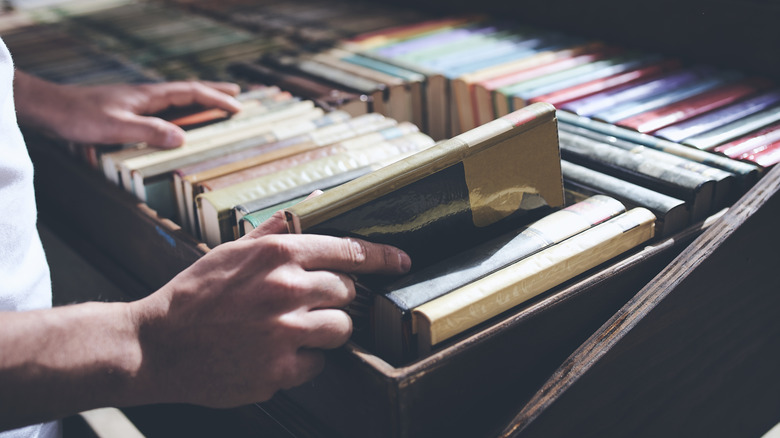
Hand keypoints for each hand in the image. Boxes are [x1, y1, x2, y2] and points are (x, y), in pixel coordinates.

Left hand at [14, 72, 240, 147]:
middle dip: (214, 93)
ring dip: (199, 101)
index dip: (216, 99)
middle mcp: (146, 95)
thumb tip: (184, 138)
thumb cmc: (79, 117)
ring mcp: (137, 101)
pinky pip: (164, 108)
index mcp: (148, 96)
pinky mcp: (128, 109)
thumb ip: (149, 131)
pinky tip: (178, 120)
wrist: (50, 109)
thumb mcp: (116, 127)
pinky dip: (181, 111)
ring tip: (215, 106)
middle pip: (187, 90)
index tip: (238, 107)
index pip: (191, 93)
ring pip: (176, 99)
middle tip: (238, 96)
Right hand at [129, 212, 410, 406]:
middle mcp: (286, 290)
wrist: (155, 345)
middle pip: (348, 292)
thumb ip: (275, 231)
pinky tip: (274, 355)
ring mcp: (285, 333)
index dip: (381, 257)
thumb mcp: (230, 251)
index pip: (348, 251)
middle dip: (334, 297)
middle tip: (303, 304)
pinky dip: (304, 361)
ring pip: (342, 329)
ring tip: (291, 330)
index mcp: (277, 255)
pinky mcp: (279, 371)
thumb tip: (309, 205)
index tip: (402, 262)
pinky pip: (318, 364)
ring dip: (326, 330)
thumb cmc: (193, 295)